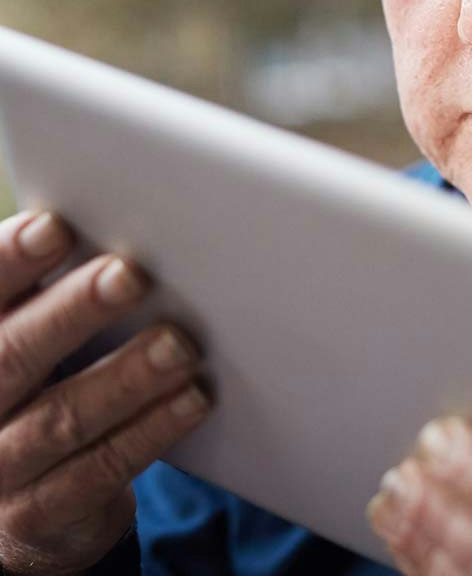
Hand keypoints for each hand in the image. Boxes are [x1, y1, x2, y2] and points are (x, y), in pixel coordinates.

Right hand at [0, 210, 210, 575]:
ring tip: (178, 344)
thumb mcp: (27, 335)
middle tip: (129, 276)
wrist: (16, 507)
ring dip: (126, 377)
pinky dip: (150, 431)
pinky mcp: (44, 512)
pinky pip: (100, 469)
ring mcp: (1, 467)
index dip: (9, 260)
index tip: (55, 226)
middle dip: (72, 311)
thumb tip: (119, 219)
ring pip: (62, 417)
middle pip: (13, 355)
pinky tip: (192, 398)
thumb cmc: (37, 386)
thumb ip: (50, 292)